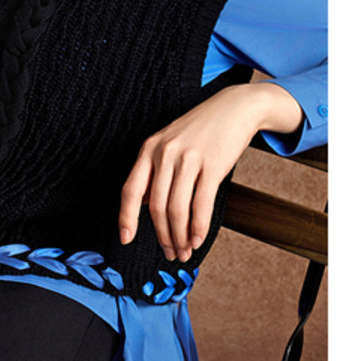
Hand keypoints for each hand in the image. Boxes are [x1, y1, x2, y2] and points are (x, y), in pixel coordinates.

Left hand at [118, 83, 302, 263]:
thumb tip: (143, 205)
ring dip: (180, 237)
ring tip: (184, 251)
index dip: (126, 217)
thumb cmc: (200, 129)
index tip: (125, 239)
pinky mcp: (213, 165)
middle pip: (156, 206)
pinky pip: (201, 204)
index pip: (130, 189)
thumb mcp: (168, 143)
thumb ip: (154, 170)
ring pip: (177, 209)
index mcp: (148, 149)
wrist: (235, 107)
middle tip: (170, 253)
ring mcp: (188, 159)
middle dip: (162, 236)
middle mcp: (165, 153)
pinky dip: (198, 227)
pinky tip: (198, 239)